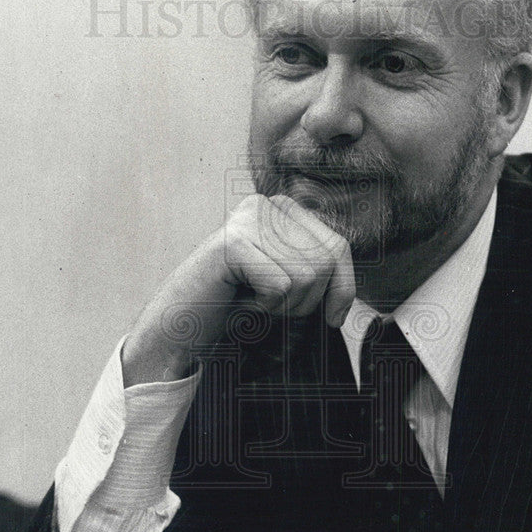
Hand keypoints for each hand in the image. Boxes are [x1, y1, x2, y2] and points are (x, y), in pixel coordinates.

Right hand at [122, 193, 354, 384]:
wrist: (182, 327)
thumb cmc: (237, 309)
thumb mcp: (291, 287)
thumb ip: (323, 274)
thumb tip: (349, 297)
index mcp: (286, 209)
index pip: (340, 247)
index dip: (340, 290)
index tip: (328, 318)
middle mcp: (267, 203)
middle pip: (325, 261)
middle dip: (304, 301)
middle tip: (268, 306)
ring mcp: (247, 218)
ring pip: (306, 276)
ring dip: (281, 307)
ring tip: (250, 302)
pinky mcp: (232, 241)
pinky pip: (281, 285)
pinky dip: (264, 308)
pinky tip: (238, 301)